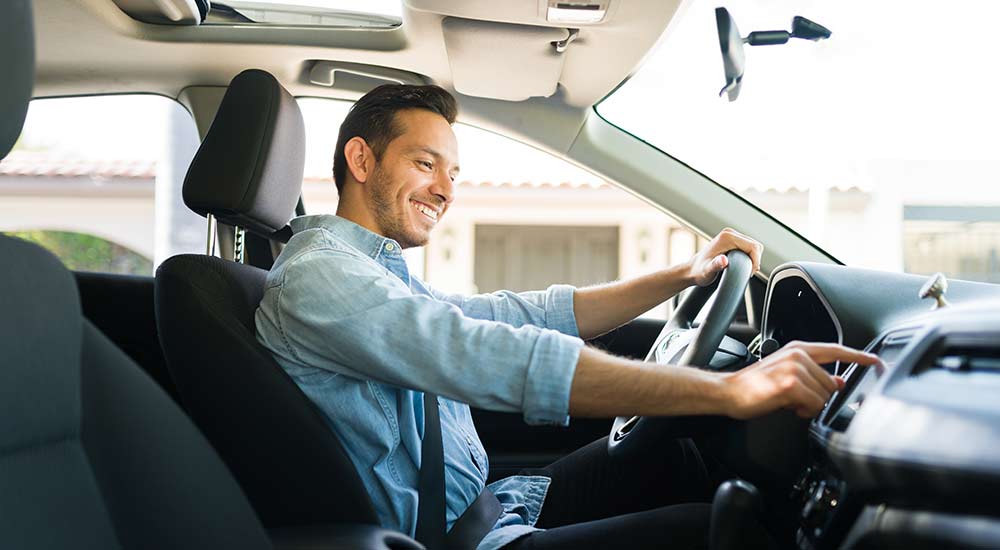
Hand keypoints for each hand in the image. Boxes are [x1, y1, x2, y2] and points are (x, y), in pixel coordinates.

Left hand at [688, 228, 762, 286]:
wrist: (692, 270)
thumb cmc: (699, 271)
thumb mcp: (708, 271)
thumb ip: (716, 265)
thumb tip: (723, 260)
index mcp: (727, 237)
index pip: (753, 246)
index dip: (755, 261)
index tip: (749, 272)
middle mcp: (730, 233)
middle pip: (755, 245)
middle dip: (755, 260)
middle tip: (747, 272)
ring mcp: (731, 235)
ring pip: (753, 246)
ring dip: (753, 259)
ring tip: (744, 270)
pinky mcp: (732, 240)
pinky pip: (748, 247)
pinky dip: (749, 257)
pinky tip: (741, 265)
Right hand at [720, 341, 881, 419]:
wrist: (729, 392)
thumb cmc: (754, 386)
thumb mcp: (787, 375)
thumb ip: (814, 375)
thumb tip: (838, 381)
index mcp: (798, 350)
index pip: (836, 350)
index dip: (859, 357)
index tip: (876, 361)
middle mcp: (798, 356)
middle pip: (832, 383)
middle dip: (819, 397)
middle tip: (797, 401)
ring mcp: (795, 369)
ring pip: (824, 396)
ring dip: (811, 406)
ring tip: (790, 403)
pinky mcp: (790, 385)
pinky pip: (814, 405)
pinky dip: (804, 411)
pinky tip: (789, 407)